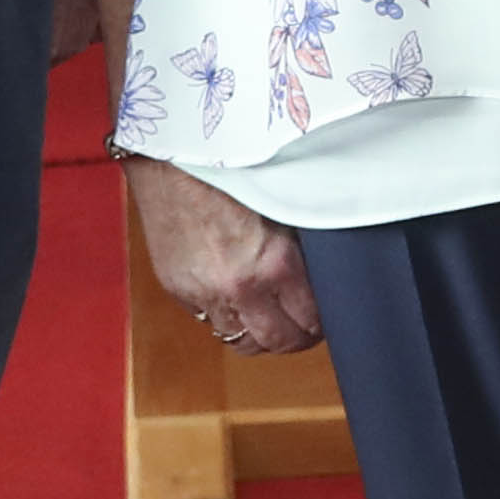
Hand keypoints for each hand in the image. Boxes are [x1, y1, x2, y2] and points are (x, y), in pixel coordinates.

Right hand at [129, 153, 316, 358]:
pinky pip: (209, 321)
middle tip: (305, 328)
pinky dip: (227, 318)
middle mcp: (239, 286)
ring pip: (240, 342)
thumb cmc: (232, 169)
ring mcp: (204, 292)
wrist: (172, 156)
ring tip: (272, 321)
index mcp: (274, 262)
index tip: (326, 317)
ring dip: (260, 335)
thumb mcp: (282, 206)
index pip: (310, 320)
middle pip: (278, 342)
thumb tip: (323, 274)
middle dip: (297, 339)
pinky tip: (238, 301)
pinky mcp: (178, 290)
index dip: (322, 322)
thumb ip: (299, 247)